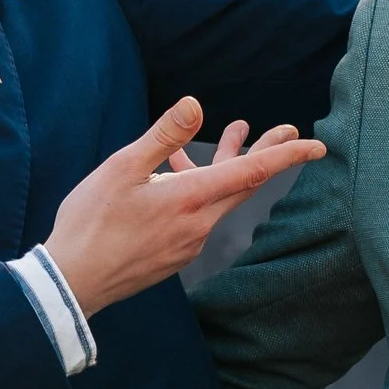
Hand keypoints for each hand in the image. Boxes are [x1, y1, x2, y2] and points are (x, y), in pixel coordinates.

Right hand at [45, 101, 323, 317]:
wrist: (73, 283)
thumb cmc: (91, 223)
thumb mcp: (123, 168)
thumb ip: (163, 136)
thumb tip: (195, 104)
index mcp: (190, 199)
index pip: (252, 172)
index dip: (286, 156)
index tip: (315, 146)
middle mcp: (199, 224)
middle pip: (244, 183)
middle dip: (264, 153)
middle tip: (287, 131)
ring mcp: (188, 242)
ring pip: (219, 198)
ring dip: (227, 166)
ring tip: (233, 133)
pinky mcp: (175, 254)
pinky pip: (198, 214)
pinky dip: (200, 188)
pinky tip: (179, 174)